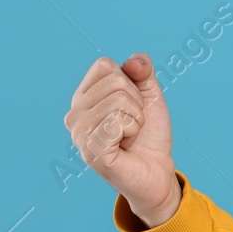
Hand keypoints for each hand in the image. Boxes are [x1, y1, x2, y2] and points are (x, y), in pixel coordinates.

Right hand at [64, 53, 179, 225]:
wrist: (157, 170)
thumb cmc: (149, 134)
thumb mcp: (149, 96)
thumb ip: (143, 72)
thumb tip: (134, 61)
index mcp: (83, 98)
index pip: (104, 65)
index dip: (129, 82)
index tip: (131, 105)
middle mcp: (75, 114)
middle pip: (115, 82)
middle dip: (136, 102)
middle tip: (132, 124)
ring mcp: (79, 133)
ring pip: (119, 100)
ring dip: (136, 118)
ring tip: (128, 136)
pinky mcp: (90, 150)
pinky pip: (118, 122)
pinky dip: (132, 130)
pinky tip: (125, 146)